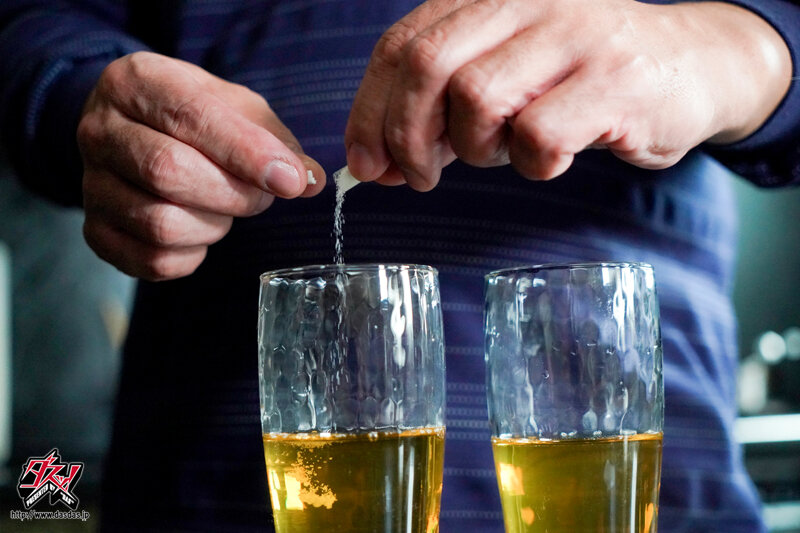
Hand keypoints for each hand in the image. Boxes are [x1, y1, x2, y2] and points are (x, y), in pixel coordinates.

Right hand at [78, 51, 324, 280]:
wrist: (135, 130)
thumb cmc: (194, 117)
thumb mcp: (237, 108)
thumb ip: (275, 140)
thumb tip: (310, 181)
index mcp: (137, 82)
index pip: (191, 118)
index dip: (247, 154)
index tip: (290, 181)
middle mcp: (100, 130)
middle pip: (168, 173)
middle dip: (233, 195)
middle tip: (262, 197)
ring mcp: (91, 184)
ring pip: (160, 224)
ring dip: (213, 226)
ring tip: (225, 210)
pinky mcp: (96, 231)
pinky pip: (152, 260)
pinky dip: (192, 256)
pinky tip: (201, 231)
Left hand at [345, 0, 791, 189]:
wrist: (688, 67)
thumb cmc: (578, 80)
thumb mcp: (502, 77)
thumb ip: (441, 108)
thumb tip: (376, 162)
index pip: (400, 46)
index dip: (369, 112)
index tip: (365, 163)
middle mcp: (528, 0)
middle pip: (427, 66)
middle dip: (406, 137)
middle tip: (417, 177)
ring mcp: (575, 34)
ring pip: (477, 98)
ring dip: (474, 149)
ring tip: (501, 154)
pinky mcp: (615, 80)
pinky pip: (539, 136)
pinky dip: (533, 165)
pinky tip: (550, 160)